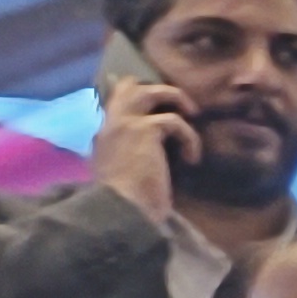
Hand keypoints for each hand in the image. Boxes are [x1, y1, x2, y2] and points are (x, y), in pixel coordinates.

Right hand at [90, 79, 195, 221]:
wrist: (119, 211)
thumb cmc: (125, 203)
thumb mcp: (122, 177)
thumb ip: (128, 161)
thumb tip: (151, 161)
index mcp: (104, 138)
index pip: (116, 106)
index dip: (138, 104)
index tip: (159, 113)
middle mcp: (110, 125)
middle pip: (126, 86)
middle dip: (154, 88)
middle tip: (177, 104)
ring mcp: (125, 124)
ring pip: (147, 91)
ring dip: (175, 97)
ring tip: (192, 114)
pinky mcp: (144, 130)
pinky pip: (174, 120)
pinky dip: (189, 137)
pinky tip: (192, 158)